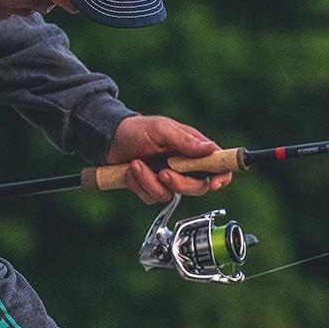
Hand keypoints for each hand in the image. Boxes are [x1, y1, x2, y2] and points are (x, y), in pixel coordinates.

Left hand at [105, 115, 235, 204]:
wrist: (108, 140)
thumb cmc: (135, 129)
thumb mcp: (161, 129)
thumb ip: (186, 141)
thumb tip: (210, 149)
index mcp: (191, 148)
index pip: (217, 164)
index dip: (220, 176)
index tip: (214, 183)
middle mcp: (183, 165)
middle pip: (197, 187)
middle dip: (179, 183)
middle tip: (163, 172)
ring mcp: (167, 177)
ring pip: (171, 195)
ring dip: (150, 181)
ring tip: (137, 164)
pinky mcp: (152, 187)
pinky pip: (153, 198)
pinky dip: (139, 185)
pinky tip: (131, 171)